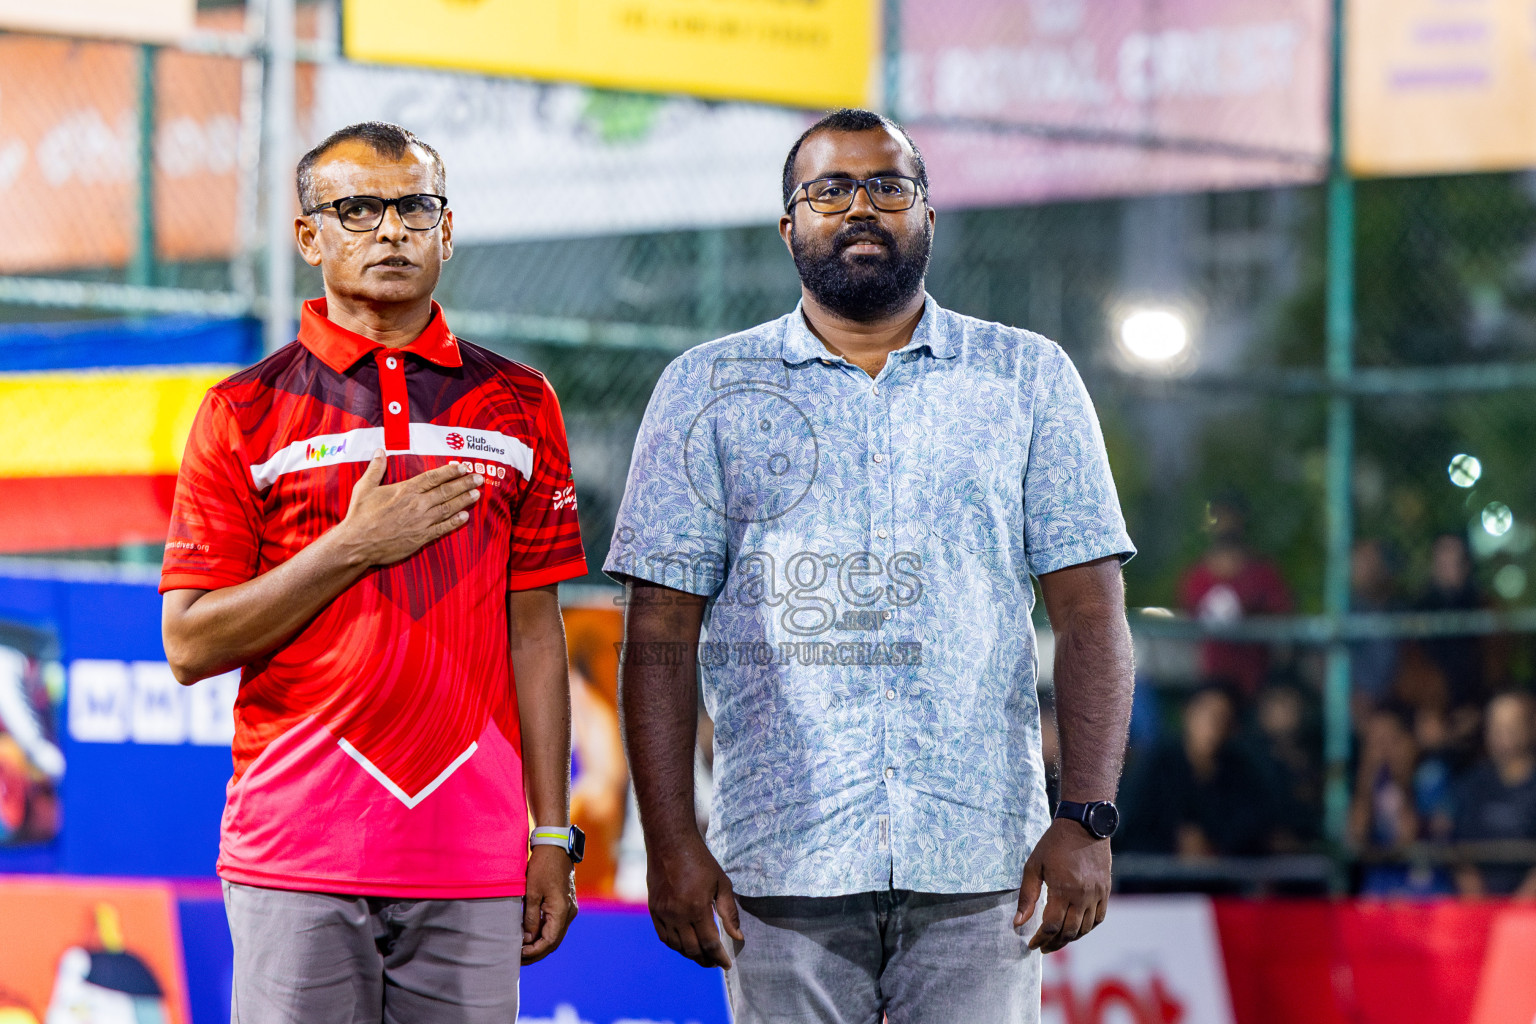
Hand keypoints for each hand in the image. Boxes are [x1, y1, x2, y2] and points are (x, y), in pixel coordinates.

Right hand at [337, 451, 480, 565]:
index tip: (463, 467)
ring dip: (464, 501)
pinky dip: (454, 523)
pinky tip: (465, 517)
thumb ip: (375, 469)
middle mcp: (417, 504)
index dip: (450, 472)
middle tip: (479, 478)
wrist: (357, 544)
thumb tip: (380, 451)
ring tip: (476, 494)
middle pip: (446, 491)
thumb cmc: (359, 516)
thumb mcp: (364, 488)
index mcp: (405, 490)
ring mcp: (421, 522)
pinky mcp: (420, 538)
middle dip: (464, 484)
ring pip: (448, 508)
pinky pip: (442, 528)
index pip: (433, 477)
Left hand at [522, 845, 577, 963]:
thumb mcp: (532, 892)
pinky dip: (543, 934)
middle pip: (553, 942)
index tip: (518, 955)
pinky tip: (530, 936)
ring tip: (522, 950)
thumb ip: (530, 918)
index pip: (549, 942)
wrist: (555, 847)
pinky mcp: (565, 904)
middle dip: (536, 952)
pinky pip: (555, 925)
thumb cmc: (542, 867)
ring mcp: (569, 909)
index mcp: (562, 911)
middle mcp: (569, 913)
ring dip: (539, 944)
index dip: (533, 952)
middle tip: (517, 959)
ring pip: (555, 935)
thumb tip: (527, 939)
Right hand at [646, 837, 742, 968]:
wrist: (670, 844)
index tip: (727, 964)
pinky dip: (675, 945)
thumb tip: (738, 936)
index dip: (720, 957)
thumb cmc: (700, 861)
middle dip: (706, 959)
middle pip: (693, 949)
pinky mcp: (653, 910)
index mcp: (697, 907)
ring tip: (702, 955)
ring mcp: (663, 913)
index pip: (710, 943)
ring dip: (691, 954)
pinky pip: (664, 937)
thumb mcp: (721, 883)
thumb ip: (729, 912)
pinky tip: (685, 945)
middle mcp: (678, 914)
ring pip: (677, 946)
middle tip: (716, 962)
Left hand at [1017, 818, 1110, 952]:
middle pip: (1069, 932)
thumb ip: (1026, 896)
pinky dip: (1087, 929)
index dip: (1041, 939)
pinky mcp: (1105, 891)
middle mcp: (1082, 896)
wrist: (1084, 826)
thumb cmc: (1054, 844)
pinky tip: (1076, 929)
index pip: (1052, 926)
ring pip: (1084, 929)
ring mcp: (1096, 895)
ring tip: (1057, 941)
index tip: (1032, 945)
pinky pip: (1098, 919)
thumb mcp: (1033, 866)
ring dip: (1070, 938)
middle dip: (1054, 944)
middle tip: (1043, 947)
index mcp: (1063, 890)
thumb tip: (1018, 923)